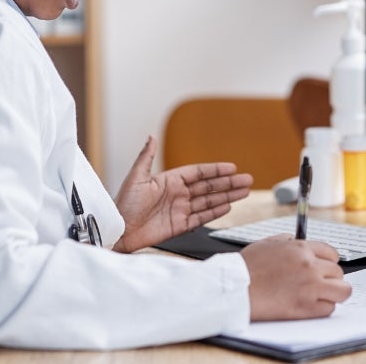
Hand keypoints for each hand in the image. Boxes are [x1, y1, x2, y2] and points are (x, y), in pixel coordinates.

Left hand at [112, 135, 252, 252]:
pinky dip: (215, 213)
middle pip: (209, 186)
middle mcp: (177, 194)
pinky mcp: (179, 225)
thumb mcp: (135, 178)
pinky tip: (228, 207)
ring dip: (227, 196)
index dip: (216, 170)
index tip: (232, 167)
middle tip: (247, 180)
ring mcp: (180, 210)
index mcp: (169, 180)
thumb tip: (151, 136)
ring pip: (209, 201)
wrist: (118, 230)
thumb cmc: (123, 204)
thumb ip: (146, 157)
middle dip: (228, 183)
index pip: (198, 173)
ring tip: (245, 192)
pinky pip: (201, 217)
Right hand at [240, 236, 351, 319]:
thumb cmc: (246, 267)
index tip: (325, 268)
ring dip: (335, 293)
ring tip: (324, 296)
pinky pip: (329, 309)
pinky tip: (312, 306)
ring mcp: (310, 287)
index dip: (329, 262)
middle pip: (338, 272)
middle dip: (330, 278)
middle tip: (320, 284)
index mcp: (301, 248)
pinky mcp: (306, 307)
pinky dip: (323, 308)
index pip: (332, 253)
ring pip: (343, 291)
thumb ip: (286, 241)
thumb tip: (295, 241)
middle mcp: (309, 266)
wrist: (236, 288)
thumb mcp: (266, 243)